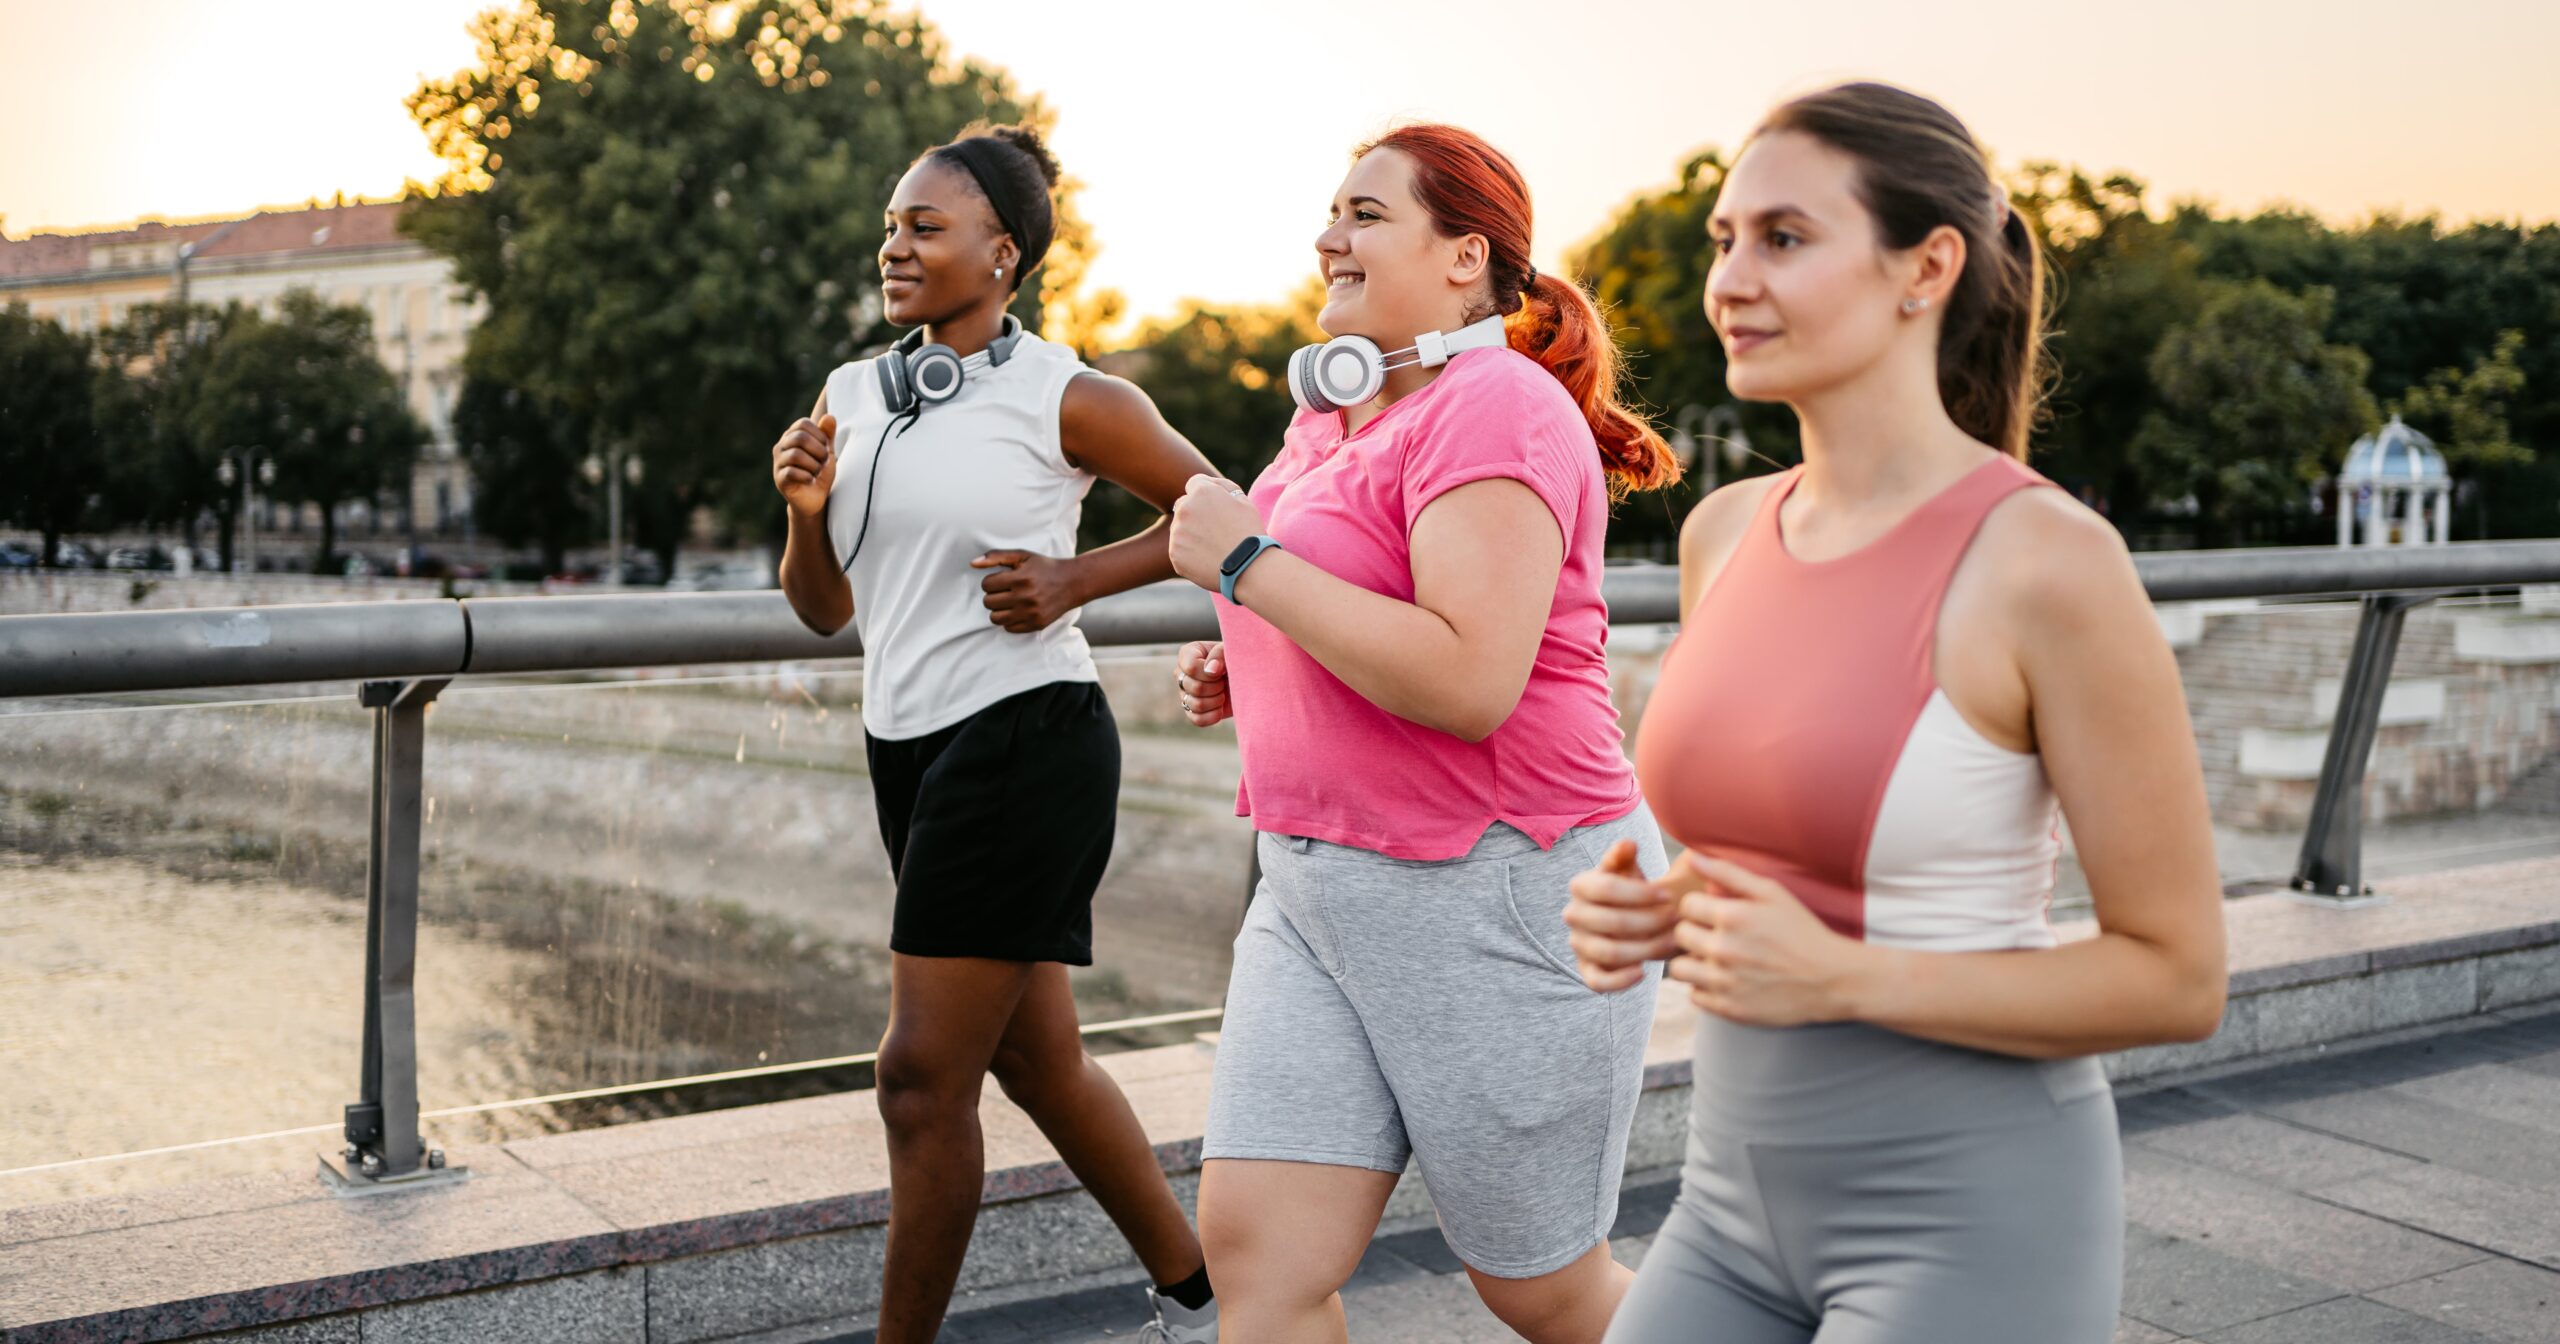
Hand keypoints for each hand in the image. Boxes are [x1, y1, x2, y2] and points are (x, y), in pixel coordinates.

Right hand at [773, 414, 837, 518]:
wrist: (814, 498)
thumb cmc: (819, 471)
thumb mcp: (827, 451)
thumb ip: (828, 434)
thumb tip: (829, 416)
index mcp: (791, 436)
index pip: (803, 423)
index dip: (820, 434)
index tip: (826, 447)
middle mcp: (781, 446)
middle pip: (800, 438)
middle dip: (818, 450)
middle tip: (824, 462)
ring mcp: (778, 463)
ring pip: (796, 455)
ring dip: (814, 465)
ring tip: (818, 472)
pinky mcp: (779, 479)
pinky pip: (791, 472)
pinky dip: (807, 476)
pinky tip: (812, 480)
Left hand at [973, 551, 1082, 632]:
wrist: (1072, 583)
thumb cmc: (1043, 567)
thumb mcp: (1021, 556)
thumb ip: (995, 556)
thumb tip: (972, 563)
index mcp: (1020, 578)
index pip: (986, 585)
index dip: (991, 581)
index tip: (1002, 580)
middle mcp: (1025, 597)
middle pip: (988, 602)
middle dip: (994, 595)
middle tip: (1006, 591)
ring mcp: (1031, 613)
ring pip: (995, 618)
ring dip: (998, 610)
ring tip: (1009, 602)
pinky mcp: (1035, 625)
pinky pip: (1008, 628)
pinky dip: (1010, 620)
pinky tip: (1019, 610)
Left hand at [1168, 474, 1261, 592]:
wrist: (1248, 567)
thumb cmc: (1249, 532)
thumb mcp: (1243, 500)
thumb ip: (1222, 486)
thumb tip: (1207, 483)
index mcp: (1202, 492)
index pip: (1194, 484)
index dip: (1206, 495)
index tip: (1215, 508)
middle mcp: (1184, 508)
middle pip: (1183, 505)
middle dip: (1194, 513)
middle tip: (1214, 530)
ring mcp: (1177, 532)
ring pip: (1179, 528)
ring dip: (1190, 533)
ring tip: (1212, 546)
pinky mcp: (1174, 553)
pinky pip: (1178, 549)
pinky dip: (1189, 553)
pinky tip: (1207, 559)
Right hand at [1175, 640, 1230, 726]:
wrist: (1246, 677)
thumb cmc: (1237, 660)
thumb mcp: (1231, 651)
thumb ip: (1220, 654)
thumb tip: (1211, 669)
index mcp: (1188, 654)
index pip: (1191, 667)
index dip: (1209, 673)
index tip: (1222, 671)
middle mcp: (1181, 673)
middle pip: (1195, 687)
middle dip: (1216, 687)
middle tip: (1225, 682)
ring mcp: (1184, 693)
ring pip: (1196, 704)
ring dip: (1216, 701)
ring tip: (1224, 693)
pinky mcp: (1192, 711)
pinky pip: (1198, 719)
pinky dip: (1214, 716)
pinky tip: (1221, 708)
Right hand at [1565, 839, 1701, 991]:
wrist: (1630, 919)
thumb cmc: (1633, 890)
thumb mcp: (1629, 869)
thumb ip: (1625, 856)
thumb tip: (1628, 844)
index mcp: (1580, 886)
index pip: (1606, 889)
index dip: (1639, 892)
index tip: (1669, 894)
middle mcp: (1572, 915)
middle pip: (1611, 922)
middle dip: (1649, 920)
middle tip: (1676, 918)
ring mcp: (1577, 944)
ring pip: (1610, 952)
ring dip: (1646, 948)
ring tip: (1672, 941)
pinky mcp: (1586, 970)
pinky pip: (1597, 982)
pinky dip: (1620, 981)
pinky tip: (1643, 971)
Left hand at [1667, 854, 1872, 1026]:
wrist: (1832, 979)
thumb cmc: (1802, 932)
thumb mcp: (1772, 893)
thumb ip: (1728, 873)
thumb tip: (1691, 858)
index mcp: (1732, 916)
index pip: (1686, 905)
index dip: (1699, 907)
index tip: (1715, 913)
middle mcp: (1723, 949)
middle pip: (1679, 936)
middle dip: (1694, 932)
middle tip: (1717, 936)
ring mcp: (1724, 981)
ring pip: (1678, 969)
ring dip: (1693, 962)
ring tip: (1716, 960)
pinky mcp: (1728, 1008)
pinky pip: (1693, 995)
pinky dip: (1705, 988)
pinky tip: (1726, 980)